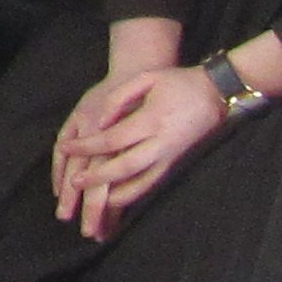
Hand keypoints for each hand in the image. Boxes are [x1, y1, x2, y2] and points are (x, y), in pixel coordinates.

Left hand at [49, 66, 221, 241]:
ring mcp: (170, 157)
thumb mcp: (147, 79)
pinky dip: (133, 195)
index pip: (113, 139)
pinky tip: (117, 201)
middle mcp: (161, 143)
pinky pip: (152, 184)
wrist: (215, 94)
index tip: (66, 147)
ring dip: (116, 196)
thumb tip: (99, 122)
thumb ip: (119, 98)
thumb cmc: (177, 82)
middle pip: (125, 167)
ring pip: (141, 184)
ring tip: (93, 202)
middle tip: (74, 184)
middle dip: (97, 178)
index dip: (87, 146)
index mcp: (152, 120)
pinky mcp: (174, 164)